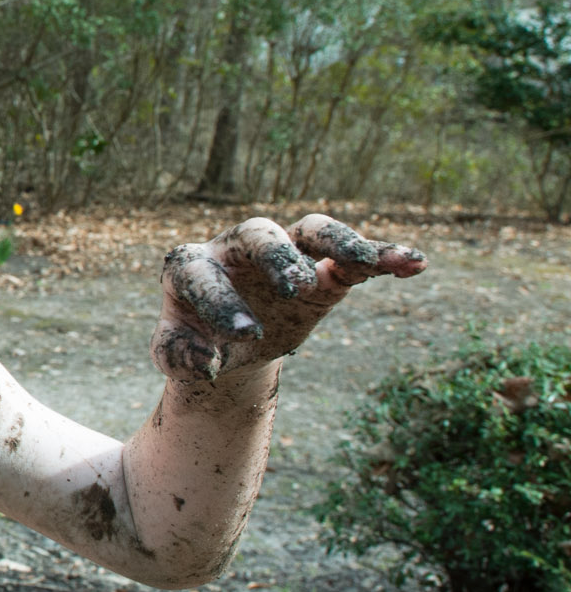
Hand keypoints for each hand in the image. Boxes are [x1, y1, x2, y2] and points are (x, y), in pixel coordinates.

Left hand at [153, 214, 426, 381]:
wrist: (227, 346)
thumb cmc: (196, 344)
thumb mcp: (178, 356)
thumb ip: (181, 356)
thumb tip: (205, 359)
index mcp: (190, 265)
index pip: (202, 274)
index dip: (222, 302)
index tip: (246, 335)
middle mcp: (235, 249)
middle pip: (259, 234)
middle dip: (278, 257)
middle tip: (297, 287)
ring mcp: (282, 254)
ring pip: (312, 231)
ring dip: (339, 241)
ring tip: (366, 259)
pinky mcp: (322, 270)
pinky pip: (353, 257)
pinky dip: (383, 256)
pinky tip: (414, 262)